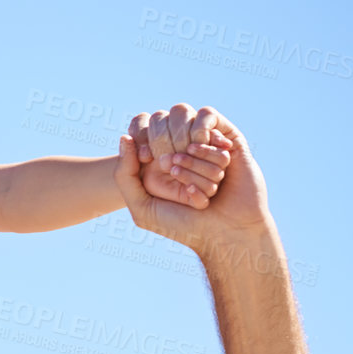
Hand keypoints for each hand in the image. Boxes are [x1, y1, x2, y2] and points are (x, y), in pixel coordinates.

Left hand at [115, 111, 271, 257]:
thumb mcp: (141, 206)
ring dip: (194, 162)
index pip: (142, 131)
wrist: (224, 233)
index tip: (148, 162)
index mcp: (158, 163)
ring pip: (187, 129)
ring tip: (202, 186)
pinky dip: (208, 143)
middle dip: (171, 158)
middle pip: (163, 129)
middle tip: (176, 176)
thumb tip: (125, 136)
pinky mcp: (228, 139)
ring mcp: (206, 144)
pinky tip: (215, 166)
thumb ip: (124, 174)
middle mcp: (182, 151)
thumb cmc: (181, 224)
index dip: (144, 145)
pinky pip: (209, 120)